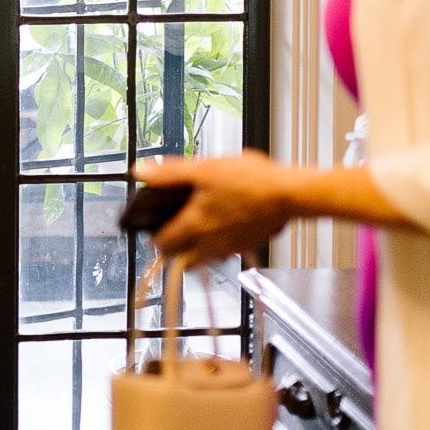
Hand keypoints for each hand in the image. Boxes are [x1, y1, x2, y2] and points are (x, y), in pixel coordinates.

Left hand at [132, 151, 295, 264]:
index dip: (154, 237)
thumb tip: (140, 171)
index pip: (163, 245)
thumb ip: (169, 173)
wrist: (289, 194)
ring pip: (204, 259)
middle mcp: (210, 244)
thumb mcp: (203, 169)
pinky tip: (225, 226)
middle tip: (173, 232)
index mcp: (195, 226)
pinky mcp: (248, 246)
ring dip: (196, 250)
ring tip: (198, 230)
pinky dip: (220, 245)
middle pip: (182, 260)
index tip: (154, 228)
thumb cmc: (250, 180)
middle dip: (174, 250)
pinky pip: (226, 253)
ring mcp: (231, 248)